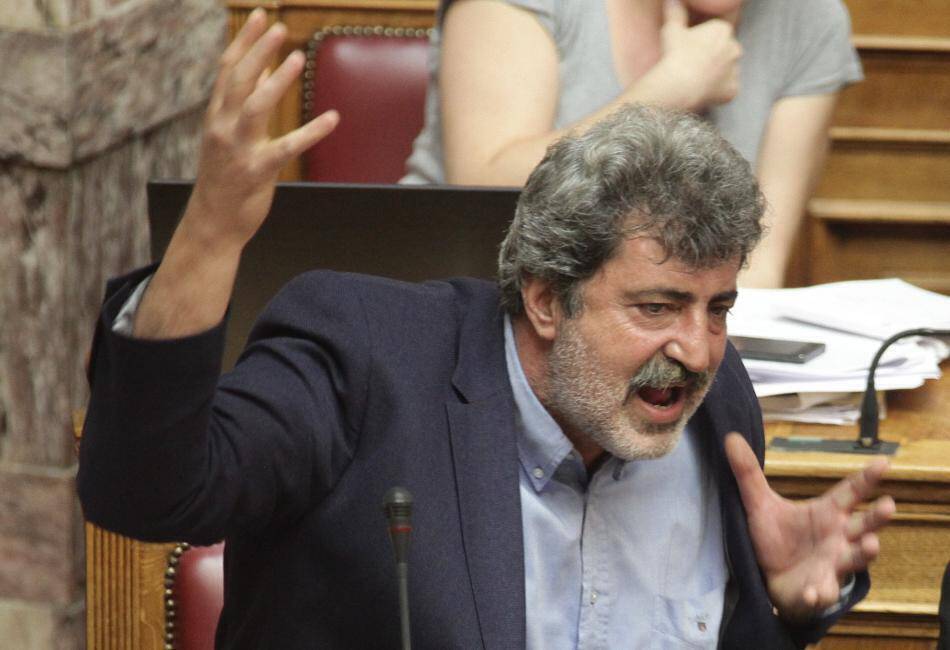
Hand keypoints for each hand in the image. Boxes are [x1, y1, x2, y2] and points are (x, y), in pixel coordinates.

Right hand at [186, 8, 338, 251]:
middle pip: (239, 80)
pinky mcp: (257, 171)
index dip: (244, 40)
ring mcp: (238, 149)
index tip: (260, 14)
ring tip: (296, 57)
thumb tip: (262, 66)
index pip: (228, 69)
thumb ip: (244, 100)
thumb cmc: (226, 175)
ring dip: (276, 80)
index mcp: (216, 115)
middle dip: (258, 51)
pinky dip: (311, 132)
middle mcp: (223, 127)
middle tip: (279, 26)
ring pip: (255, 106)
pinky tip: (332, 118)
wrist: (212, 221)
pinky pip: (287, 148)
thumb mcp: (229, 134)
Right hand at [656, 0, 741, 108]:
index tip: (689, 49)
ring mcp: (735, 70)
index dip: (702, 41)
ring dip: (716, 75)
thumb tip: (671, 0)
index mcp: (722, 30)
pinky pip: (726, 90)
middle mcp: (734, 48)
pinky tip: (702, 93)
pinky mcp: (733, 90)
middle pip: (724, 51)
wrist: (679, 85)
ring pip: (727, 71)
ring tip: (696, 80)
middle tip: (692, 65)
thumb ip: (675, 13)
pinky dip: (717, 93)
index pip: (716, 33)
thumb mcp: (672, 30)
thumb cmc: (676, 55)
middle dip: (713, 57)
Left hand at [725, 433, 895, 621]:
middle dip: (877, 517)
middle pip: (864, 526)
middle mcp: (838, 538)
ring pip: (855, 559)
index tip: (884, 462)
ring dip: (864, 553)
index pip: (851, 492)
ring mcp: (832, 566)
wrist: (770, 580)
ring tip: (872, 545)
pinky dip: (818, 594)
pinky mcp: (818, 590)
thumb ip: (748, 473)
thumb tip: (731, 436)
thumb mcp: (758, 504)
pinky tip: (812, 593)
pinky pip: (822, 593)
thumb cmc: (776, 539)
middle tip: (889, 505)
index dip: (867, 478)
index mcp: (828, 514)